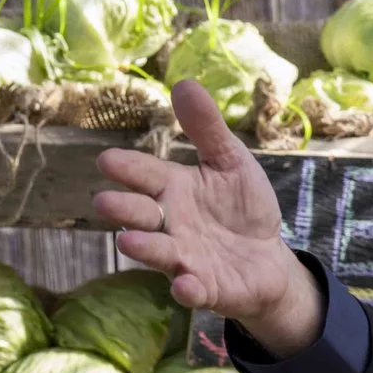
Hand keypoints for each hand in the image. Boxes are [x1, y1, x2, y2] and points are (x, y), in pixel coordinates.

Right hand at [94, 81, 321, 355]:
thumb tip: (184, 83)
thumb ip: (207, 130)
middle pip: (141, 214)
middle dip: (124, 209)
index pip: (145, 174)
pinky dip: (188, 289)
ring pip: (159, 252)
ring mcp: (185, 257)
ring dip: (145, 248)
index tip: (108, 161)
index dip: (128, 168)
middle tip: (105, 202)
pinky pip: (194, 289)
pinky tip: (185, 285)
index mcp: (173, 189)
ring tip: (128, 242)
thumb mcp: (231, 162)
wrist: (268, 258)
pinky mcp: (206, 287)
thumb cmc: (241, 207)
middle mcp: (170, 224)